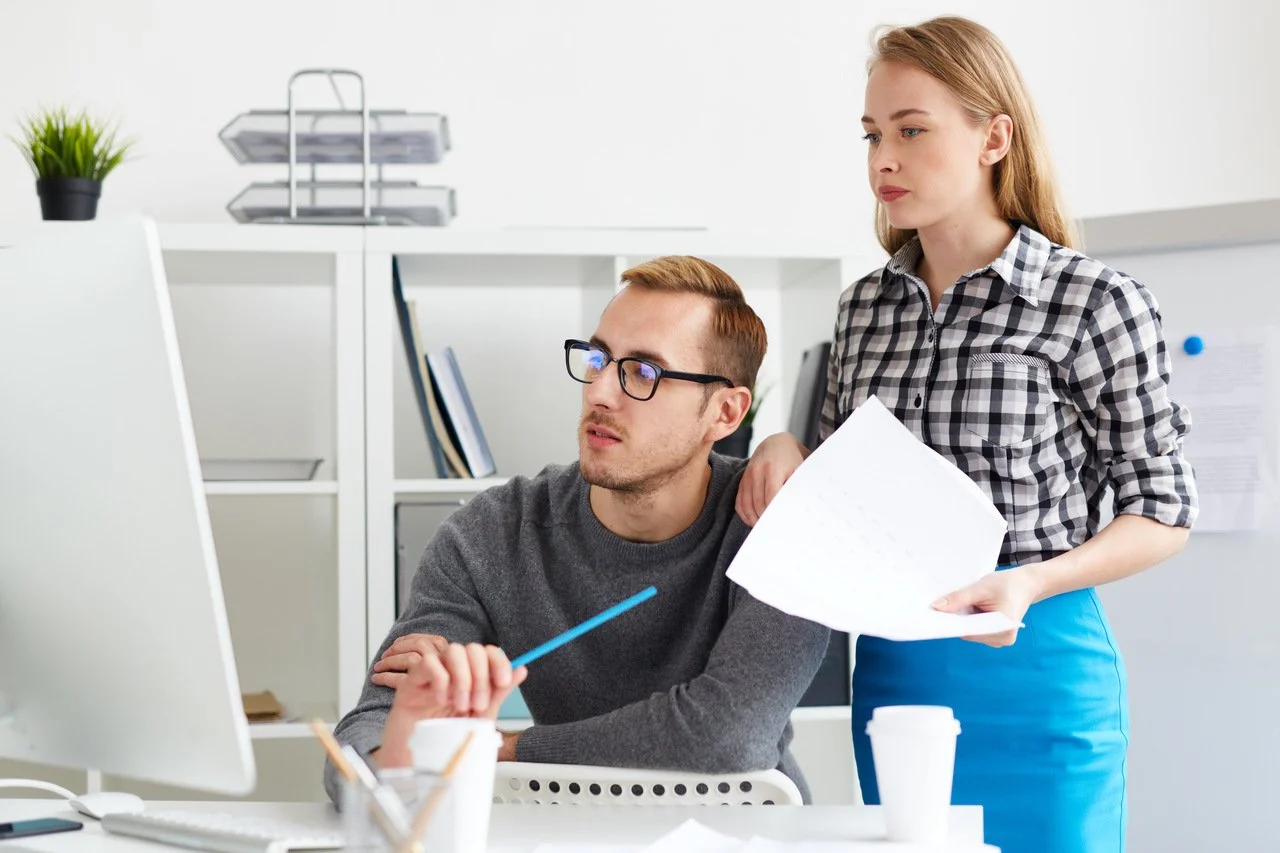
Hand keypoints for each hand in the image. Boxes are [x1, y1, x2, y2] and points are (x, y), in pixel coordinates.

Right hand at [376, 640, 526, 766]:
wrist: (421, 758)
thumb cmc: (449, 736)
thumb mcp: (481, 716)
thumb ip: (499, 692)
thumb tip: (521, 669)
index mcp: (471, 675)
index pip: (489, 652)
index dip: (499, 662)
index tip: (503, 682)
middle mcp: (453, 669)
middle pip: (473, 649)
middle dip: (481, 676)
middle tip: (477, 705)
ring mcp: (433, 672)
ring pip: (453, 650)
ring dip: (463, 678)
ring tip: (460, 705)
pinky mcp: (412, 679)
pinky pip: (428, 662)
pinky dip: (440, 679)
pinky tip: (441, 700)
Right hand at [735, 432, 807, 525]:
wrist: (775, 444)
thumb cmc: (792, 458)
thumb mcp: (799, 468)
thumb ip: (798, 486)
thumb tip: (798, 507)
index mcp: (773, 468)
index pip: (771, 496)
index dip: (775, 512)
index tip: (783, 524)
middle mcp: (757, 471)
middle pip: (759, 503)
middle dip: (766, 519)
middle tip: (776, 530)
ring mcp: (747, 476)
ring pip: (747, 505)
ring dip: (755, 519)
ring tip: (765, 528)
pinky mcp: (742, 481)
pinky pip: (739, 502)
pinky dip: (745, 514)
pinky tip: (754, 521)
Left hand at [932, 565, 1045, 647]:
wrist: (1026, 584)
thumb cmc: (1007, 585)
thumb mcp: (981, 588)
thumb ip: (959, 599)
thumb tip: (936, 608)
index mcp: (1003, 630)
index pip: (969, 631)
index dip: (952, 622)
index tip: (936, 613)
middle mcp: (1002, 640)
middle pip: (969, 632)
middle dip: (958, 619)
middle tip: (947, 603)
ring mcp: (999, 640)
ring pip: (970, 631)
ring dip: (964, 618)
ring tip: (968, 603)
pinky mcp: (995, 636)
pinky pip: (975, 629)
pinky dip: (970, 619)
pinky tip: (971, 607)